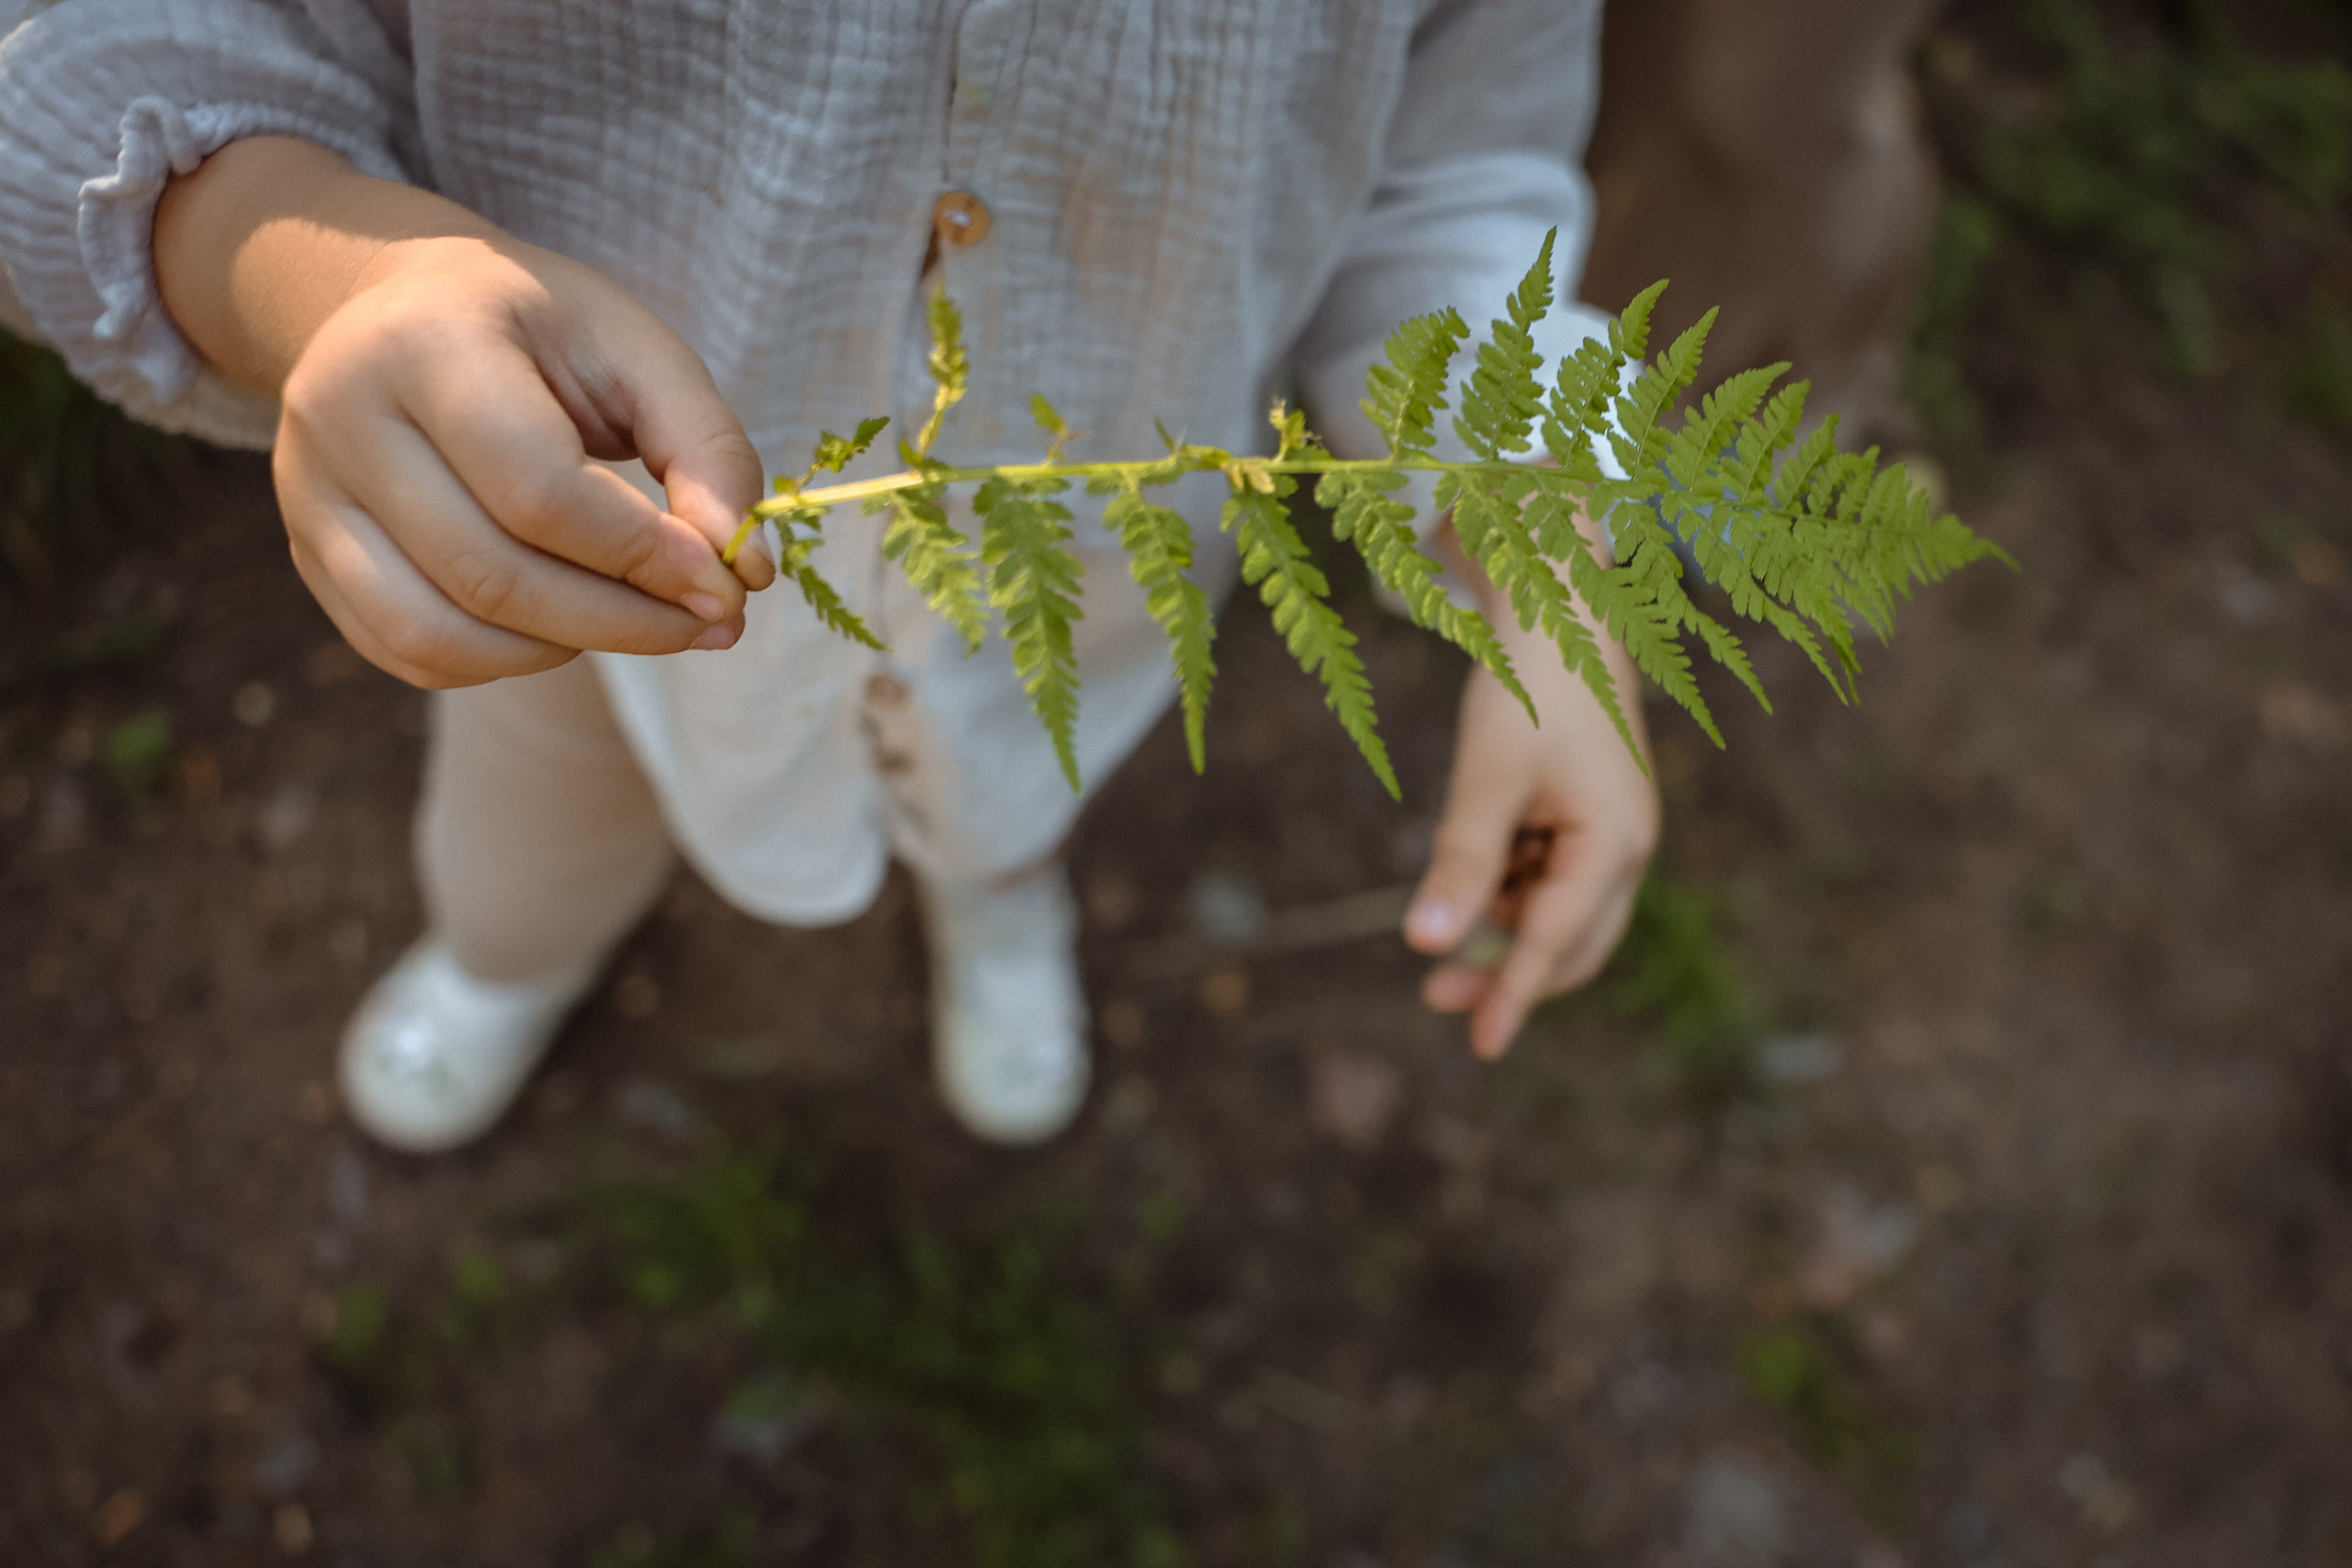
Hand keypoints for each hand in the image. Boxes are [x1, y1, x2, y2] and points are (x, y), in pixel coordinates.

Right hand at [154, 137, 773, 687]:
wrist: (398, 303)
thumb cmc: (538, 331)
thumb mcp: (635, 350)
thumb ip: (706, 448)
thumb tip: (744, 568)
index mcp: (423, 343)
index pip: (538, 492)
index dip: (644, 557)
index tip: (728, 585)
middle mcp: (338, 417)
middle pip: (491, 576)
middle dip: (622, 620)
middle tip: (709, 623)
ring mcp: (308, 493)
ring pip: (439, 635)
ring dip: (563, 652)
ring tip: (636, 619)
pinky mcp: (308, 553)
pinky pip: (408, 653)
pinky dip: (502, 662)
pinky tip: (561, 624)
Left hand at [1402, 523, 1660, 1058]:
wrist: (1558, 607)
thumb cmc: (1526, 687)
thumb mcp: (1486, 780)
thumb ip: (1461, 865)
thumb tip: (1423, 945)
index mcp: (1614, 842)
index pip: (1558, 942)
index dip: (1517, 997)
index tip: (1482, 1046)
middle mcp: (1626, 848)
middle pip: (1571, 944)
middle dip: (1507, 975)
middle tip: (1433, 997)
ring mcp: (1611, 834)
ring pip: (1556, 914)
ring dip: (1503, 928)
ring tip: (1444, 906)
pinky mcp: (1589, 818)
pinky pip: (1549, 878)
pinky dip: (1509, 888)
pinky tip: (1474, 864)